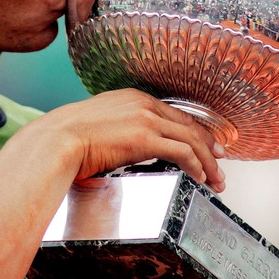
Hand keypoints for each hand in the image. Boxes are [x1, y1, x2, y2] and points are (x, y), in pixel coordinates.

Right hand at [42, 89, 225, 191]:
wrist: (57, 140)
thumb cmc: (69, 137)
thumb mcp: (100, 122)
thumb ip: (120, 126)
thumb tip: (126, 143)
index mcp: (134, 97)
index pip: (176, 115)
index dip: (196, 132)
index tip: (208, 147)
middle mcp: (144, 104)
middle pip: (189, 126)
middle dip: (209, 149)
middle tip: (220, 166)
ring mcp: (146, 119)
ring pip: (191, 139)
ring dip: (207, 162)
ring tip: (215, 180)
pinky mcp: (145, 138)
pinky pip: (182, 152)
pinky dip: (196, 166)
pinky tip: (199, 178)